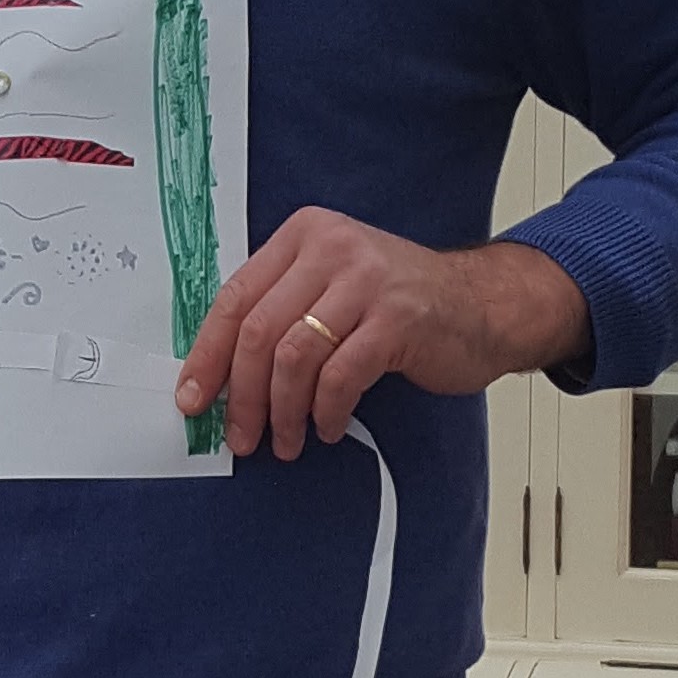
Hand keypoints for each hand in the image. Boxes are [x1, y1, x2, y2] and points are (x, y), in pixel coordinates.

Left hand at [178, 217, 590, 456]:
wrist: (484, 304)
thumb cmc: (400, 304)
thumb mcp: (334, 286)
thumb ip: (283, 311)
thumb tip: (222, 374)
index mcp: (304, 236)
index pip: (235, 297)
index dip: (207, 354)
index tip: (192, 397)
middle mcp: (332, 249)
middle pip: (259, 330)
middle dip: (242, 394)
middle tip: (240, 435)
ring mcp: (366, 282)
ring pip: (294, 357)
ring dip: (283, 411)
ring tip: (286, 441)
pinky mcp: (397, 320)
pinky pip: (340, 376)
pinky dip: (325, 412)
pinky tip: (326, 427)